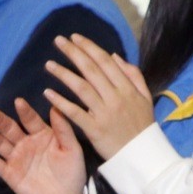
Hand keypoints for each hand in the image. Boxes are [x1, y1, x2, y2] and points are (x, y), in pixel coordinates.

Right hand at [0, 99, 85, 193]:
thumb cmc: (71, 172)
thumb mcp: (72, 149)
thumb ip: (64, 130)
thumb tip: (55, 107)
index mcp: (42, 134)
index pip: (30, 120)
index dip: (24, 111)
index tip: (18, 101)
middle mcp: (26, 143)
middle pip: (11, 129)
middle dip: (1, 121)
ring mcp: (17, 158)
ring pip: (2, 145)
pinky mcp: (11, 174)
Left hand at [43, 33, 154, 159]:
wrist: (142, 156)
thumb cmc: (142, 125)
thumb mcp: (144, 97)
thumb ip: (132, 74)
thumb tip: (114, 56)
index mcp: (127, 88)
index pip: (105, 62)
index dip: (89, 47)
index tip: (74, 37)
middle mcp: (115, 97)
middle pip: (91, 70)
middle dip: (73, 53)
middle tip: (58, 41)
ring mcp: (104, 113)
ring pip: (81, 88)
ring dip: (63, 74)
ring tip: (48, 64)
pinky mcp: (94, 130)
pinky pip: (75, 113)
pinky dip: (61, 102)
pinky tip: (48, 93)